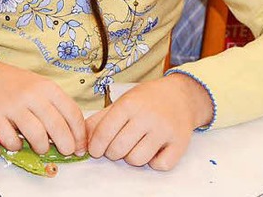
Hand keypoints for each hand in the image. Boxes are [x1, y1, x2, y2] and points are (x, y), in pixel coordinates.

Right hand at [0, 56, 86, 156]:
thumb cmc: (15, 84)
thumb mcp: (39, 86)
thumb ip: (55, 106)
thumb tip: (74, 134)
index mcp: (47, 87)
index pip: (72, 113)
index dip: (80, 134)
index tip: (80, 146)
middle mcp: (32, 95)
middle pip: (57, 126)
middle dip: (66, 145)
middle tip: (66, 151)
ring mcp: (12, 106)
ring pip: (37, 135)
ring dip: (42, 147)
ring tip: (41, 147)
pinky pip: (11, 140)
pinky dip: (16, 146)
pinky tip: (17, 141)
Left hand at [85, 73, 213, 169]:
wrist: (181, 96)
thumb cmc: (147, 100)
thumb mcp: (122, 102)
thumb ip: (100, 120)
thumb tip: (81, 141)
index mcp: (129, 104)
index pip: (105, 132)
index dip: (96, 146)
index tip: (95, 150)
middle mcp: (147, 116)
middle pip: (119, 149)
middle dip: (112, 152)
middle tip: (116, 147)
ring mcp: (165, 130)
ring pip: (137, 160)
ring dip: (132, 157)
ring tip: (135, 146)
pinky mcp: (180, 143)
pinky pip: (160, 165)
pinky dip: (154, 162)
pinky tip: (153, 151)